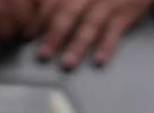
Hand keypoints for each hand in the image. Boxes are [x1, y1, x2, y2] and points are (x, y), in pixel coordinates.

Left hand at [34, 0, 153, 67]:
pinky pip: (115, 30)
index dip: (39, 20)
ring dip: (78, 45)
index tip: (26, 36)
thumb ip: (63, 0)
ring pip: (90, 24)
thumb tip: (37, 15)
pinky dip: (107, 46)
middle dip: (54, 35)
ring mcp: (109, 2)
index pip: (54, 3)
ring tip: (67, 64)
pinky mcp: (127, 12)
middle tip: (42, 55)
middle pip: (69, 13)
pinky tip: (99, 61)